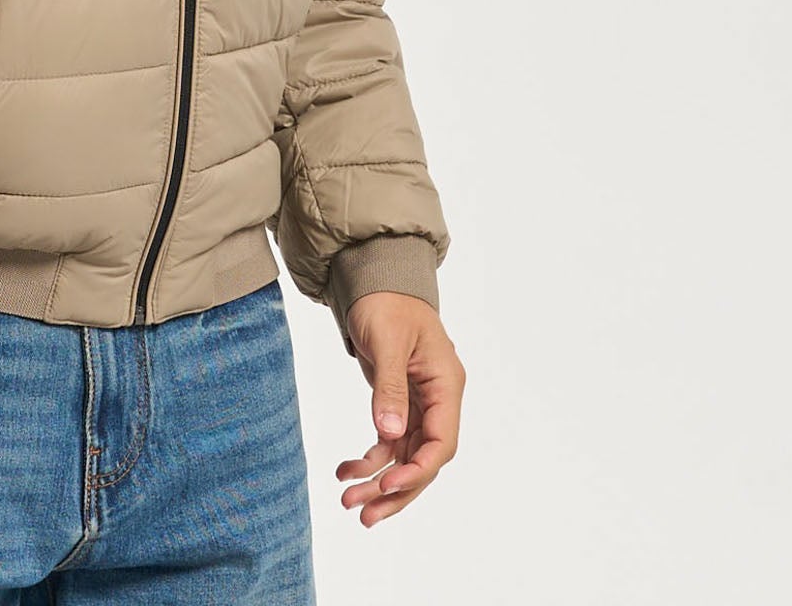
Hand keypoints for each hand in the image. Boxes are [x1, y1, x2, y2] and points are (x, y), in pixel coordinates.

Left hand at [335, 292, 463, 527]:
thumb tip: (389, 434)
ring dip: (379, 481)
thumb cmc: (386, 300)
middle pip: (424, 458)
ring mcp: (420, 403)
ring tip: (348, 500)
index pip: (442, 441)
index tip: (389, 485)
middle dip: (395, 489)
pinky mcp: (399, 402)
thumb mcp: (386, 340)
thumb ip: (389, 388)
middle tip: (364, 513)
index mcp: (446, 383)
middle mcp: (438, 399)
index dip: (418, 470)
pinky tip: (346, 471)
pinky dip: (370, 459)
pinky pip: (389, 442)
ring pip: (405, 456)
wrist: (376, 277)